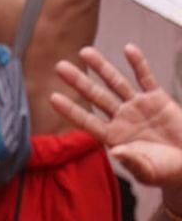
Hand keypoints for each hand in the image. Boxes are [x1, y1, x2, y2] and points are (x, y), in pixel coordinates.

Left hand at [53, 44, 181, 189]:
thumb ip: (132, 161)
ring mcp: (138, 107)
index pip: (86, 120)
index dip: (70, 109)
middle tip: (60, 67)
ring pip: (116, 82)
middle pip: (96, 96)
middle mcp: (122, 119)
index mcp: (113, 137)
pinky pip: (146, 78)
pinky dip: (138, 63)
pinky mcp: (158, 99)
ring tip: (85, 51)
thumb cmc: (166, 171)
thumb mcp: (147, 171)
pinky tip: (128, 49)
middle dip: (79, 81)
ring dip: (102, 67)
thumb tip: (117, 152)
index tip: (53, 97)